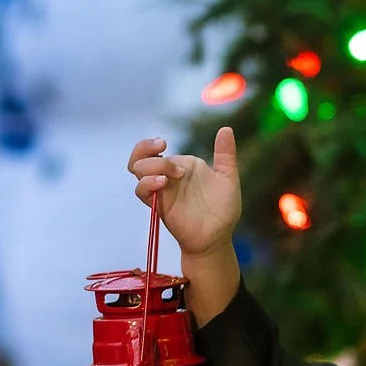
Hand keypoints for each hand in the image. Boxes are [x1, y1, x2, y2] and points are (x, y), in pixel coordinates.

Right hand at [128, 128, 240, 258]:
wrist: (218, 237)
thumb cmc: (224, 209)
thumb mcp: (228, 178)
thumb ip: (225, 154)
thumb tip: (226, 128)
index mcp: (182, 165)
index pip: (155, 149)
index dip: (152, 144)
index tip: (164, 143)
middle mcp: (168, 175)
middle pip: (140, 157)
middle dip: (146, 149)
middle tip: (164, 149)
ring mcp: (162, 190)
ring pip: (137, 171)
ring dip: (148, 167)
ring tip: (169, 176)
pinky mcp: (159, 205)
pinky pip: (141, 191)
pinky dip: (147, 184)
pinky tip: (162, 183)